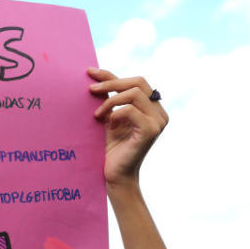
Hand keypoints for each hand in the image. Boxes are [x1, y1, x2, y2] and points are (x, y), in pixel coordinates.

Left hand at [88, 68, 167, 191]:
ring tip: (97, 114)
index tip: (90, 73)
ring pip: (134, 93)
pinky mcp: (151, 130)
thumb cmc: (111, 148)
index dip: (112, 75)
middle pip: (138, 82)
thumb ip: (109, 98)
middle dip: (111, 83)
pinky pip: (131, 110)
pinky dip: (116, 114)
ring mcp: (158, 121)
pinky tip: (108, 125)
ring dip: (111, 101)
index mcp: (152, 107)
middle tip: (90, 90)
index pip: (136, 82)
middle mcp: (160, 112)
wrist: (115, 175)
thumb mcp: (109, 118)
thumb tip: (95, 75)